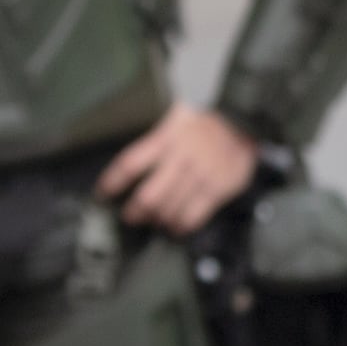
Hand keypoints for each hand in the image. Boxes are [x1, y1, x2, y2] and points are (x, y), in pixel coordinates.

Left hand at [99, 104, 265, 233]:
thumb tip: (131, 167)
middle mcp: (181, 157)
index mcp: (166, 138)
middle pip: (148, 196)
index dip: (112, 183)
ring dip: (157, 220)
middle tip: (130, 216)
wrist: (244, 119)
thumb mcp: (177, 117)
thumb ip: (157, 140)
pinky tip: (176, 227)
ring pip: (169, 210)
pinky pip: (194, 216)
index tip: (102, 194)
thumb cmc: (207, 120)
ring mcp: (201, 174)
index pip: (130, 164)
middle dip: (134, 212)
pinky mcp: (218, 188)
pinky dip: (181, 226)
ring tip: (154, 221)